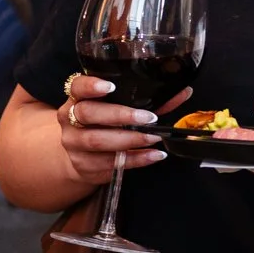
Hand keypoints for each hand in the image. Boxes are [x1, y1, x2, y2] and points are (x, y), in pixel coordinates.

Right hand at [56, 76, 190, 183]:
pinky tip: (153, 155)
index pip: (77, 87)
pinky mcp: (83, 166)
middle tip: (147, 118)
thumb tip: (184, 92)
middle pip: (87, 114)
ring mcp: (73, 144)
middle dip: (120, 115)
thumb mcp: (119, 107)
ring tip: (153, 138)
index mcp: (76, 98)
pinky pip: (109, 163)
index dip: (91, 86)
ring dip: (129, 139)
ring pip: (97, 141)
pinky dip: (135, 159)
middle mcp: (69, 119)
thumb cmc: (105, 124)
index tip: (110, 87)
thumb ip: (148, 100)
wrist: (82, 155)